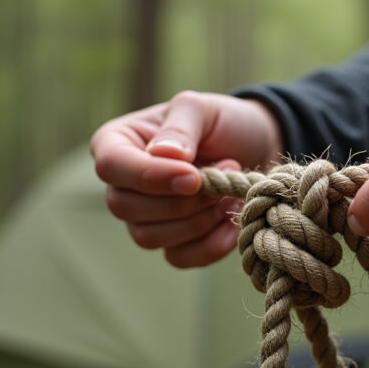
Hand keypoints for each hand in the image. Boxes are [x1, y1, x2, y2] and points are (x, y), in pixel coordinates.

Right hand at [90, 91, 282, 266]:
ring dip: (198, 220)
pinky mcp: (173, 243)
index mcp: (117, 142)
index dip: (150, 176)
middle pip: (126, 208)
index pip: (111, 166)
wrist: (257, 148)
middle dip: (181, 200)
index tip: (194, 176)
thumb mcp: (203, 109)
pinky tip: (231, 218)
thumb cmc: (223, 123)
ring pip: (149, 238)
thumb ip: (180, 126)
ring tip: (229, 192)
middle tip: (223, 177)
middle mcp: (123, 184)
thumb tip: (162, 154)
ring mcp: (144, 218)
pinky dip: (211, 243)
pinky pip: (179, 258)